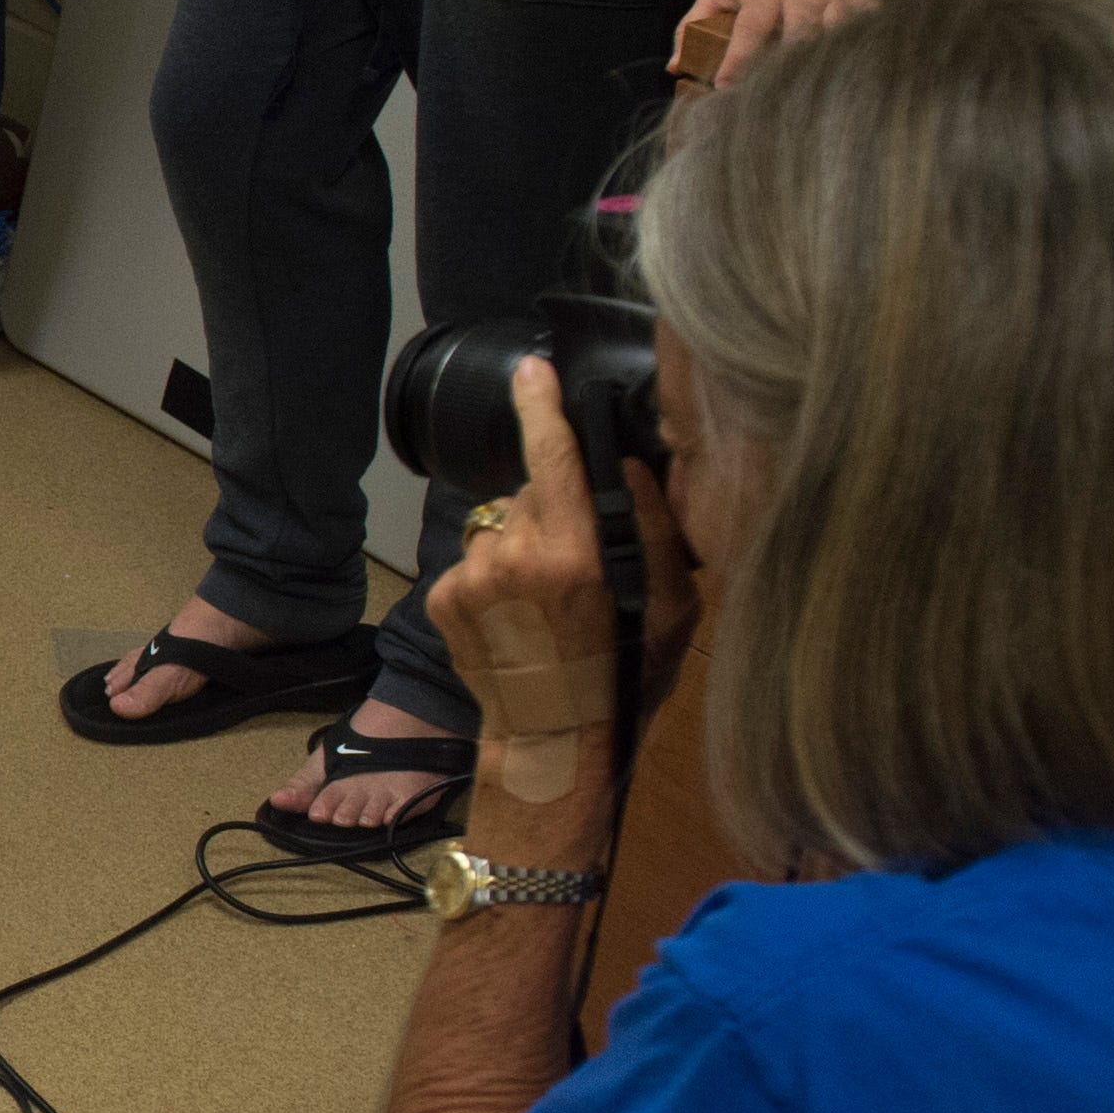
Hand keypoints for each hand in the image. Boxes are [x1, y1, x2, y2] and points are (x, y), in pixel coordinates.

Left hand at [420, 357, 697, 814]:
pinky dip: (495, 576)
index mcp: (571, 555)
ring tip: (547, 601)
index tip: (533, 371)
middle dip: (555, 511)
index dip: (541, 407)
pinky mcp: (442, 598)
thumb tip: (631, 465)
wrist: (553, 741)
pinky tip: (518, 616)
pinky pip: (475, 562)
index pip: (552, 457)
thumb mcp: (672, 607)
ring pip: (501, 528)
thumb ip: (653, 528)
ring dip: (522, 547)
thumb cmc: (624, 676)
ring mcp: (469, 578)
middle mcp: (511, 557)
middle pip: (532, 495)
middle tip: (579, 566)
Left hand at [679, 0, 881, 87]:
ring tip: (807, 91)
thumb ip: (695, 28)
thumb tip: (675, 67)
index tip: (725, 87)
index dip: (738, 57)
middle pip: (799, 30)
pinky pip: (864, 30)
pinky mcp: (864, 1)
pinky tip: (845, 76)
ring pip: (834, 32)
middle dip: (786, 62)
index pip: (750, 26)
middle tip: (770, 95)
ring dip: (821, 61)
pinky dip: (856, 51)